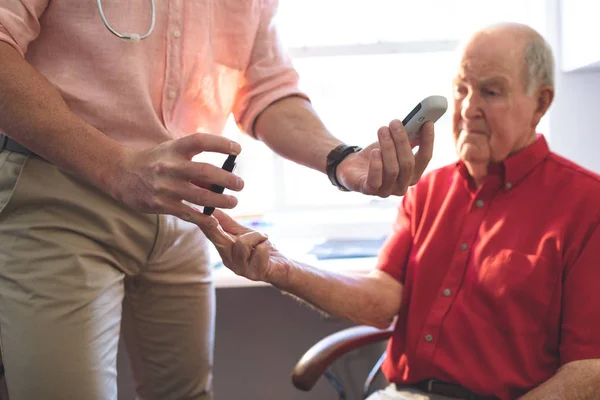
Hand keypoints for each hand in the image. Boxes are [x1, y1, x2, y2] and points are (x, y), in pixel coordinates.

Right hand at [108, 133, 243, 225]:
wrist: (120, 174)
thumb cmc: (155, 162)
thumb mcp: (172, 154)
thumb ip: (194, 164)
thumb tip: (223, 179)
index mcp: (174, 149)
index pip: (200, 141)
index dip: (221, 144)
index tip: (238, 149)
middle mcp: (169, 166)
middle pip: (204, 172)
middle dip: (226, 179)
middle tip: (241, 184)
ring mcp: (165, 187)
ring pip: (199, 196)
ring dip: (220, 201)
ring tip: (234, 202)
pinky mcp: (160, 204)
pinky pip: (187, 213)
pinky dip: (203, 218)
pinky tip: (214, 220)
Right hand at [200, 210, 289, 283]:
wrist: (281, 268)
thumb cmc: (263, 250)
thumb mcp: (244, 234)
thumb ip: (228, 224)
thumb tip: (212, 209)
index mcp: (225, 250)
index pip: (210, 234)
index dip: (203, 222)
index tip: (198, 210)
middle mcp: (230, 261)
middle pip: (219, 239)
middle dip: (215, 224)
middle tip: (213, 212)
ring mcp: (241, 269)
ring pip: (243, 243)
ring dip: (257, 236)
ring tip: (264, 239)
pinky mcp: (255, 273)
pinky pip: (260, 250)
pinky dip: (266, 244)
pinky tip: (268, 249)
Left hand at [336, 120, 433, 196]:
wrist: (352, 167)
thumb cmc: (376, 155)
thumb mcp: (393, 145)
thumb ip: (408, 138)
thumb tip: (420, 122)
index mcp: (412, 175)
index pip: (425, 159)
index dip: (428, 141)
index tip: (427, 123)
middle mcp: (402, 186)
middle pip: (408, 164)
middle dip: (402, 141)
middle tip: (395, 123)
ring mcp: (386, 191)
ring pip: (392, 170)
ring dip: (387, 147)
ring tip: (382, 130)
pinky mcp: (368, 190)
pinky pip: (375, 179)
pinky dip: (376, 164)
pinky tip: (374, 152)